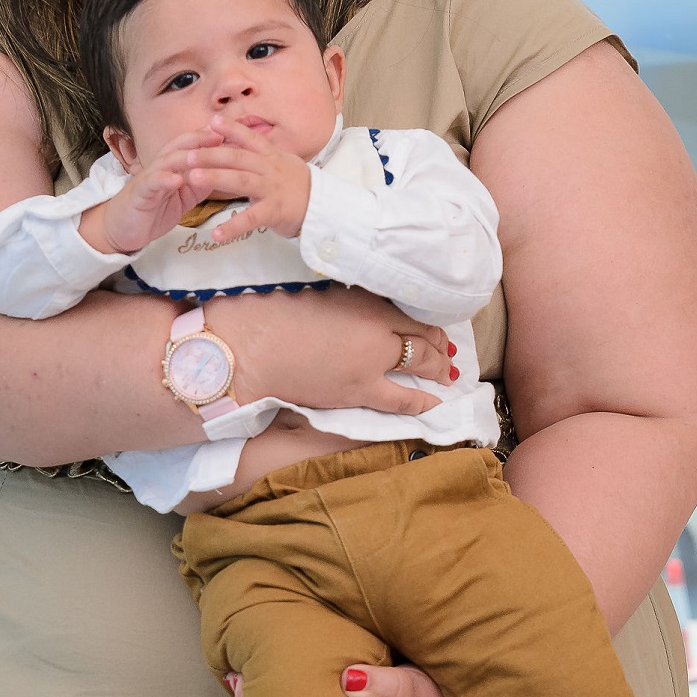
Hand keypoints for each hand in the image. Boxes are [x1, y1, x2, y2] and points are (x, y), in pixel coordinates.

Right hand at [80, 127, 222, 253]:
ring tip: (204, 153)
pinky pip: (152, 183)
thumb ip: (202, 182)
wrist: (123, 228)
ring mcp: (149, 177)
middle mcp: (161, 165)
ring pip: (167, 160)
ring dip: (186, 155)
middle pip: (181, 145)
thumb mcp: (184, 195)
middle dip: (202, 138)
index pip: (193, 144)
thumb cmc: (154, 208)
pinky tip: (177, 179)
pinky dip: (164, 179)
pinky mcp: (139, 193)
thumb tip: (226, 171)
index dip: (212, 136)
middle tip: (223, 133)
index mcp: (173, 164)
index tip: (234, 132)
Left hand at [180, 117, 311, 242]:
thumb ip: (261, 154)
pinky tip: (215, 233)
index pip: (249, 138)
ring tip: (193, 178)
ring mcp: (272, 190)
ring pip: (240, 181)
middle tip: (187, 155)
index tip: (210, 122)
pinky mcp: (274, 212)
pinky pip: (250, 219)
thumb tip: (239, 141)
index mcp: (271, 157)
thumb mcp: (282, 163)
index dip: (230, 129)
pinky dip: (232, 227)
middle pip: (237, 158)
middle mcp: (270, 169)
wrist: (324, 208)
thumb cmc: (298, 187)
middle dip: (211, 155)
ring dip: (215, 178)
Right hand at [211, 282, 455, 417]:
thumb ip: (351, 301)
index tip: (433, 330)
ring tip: (446, 375)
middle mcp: (376, 332)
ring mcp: (370, 365)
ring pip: (419, 367)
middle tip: (447, 354)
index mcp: (366, 302)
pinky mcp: (356, 392)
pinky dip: (420, 401)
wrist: (250, 350)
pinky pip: (399, 400)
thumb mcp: (318, 293)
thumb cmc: (273, 314)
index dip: (428, 325)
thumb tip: (368, 310)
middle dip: (438, 348)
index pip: (413, 314)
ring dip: (436, 371)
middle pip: (421, 340)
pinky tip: (433, 402)